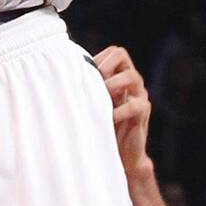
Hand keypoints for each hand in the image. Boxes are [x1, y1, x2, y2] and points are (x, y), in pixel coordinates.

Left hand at [95, 45, 152, 179]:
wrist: (121, 153)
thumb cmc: (102, 125)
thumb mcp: (94, 101)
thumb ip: (88, 87)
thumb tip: (61, 74)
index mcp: (120, 75)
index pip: (114, 52)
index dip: (99, 58)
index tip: (85, 72)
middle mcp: (132, 82)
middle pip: (122, 54)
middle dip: (105, 66)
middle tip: (95, 81)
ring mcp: (139, 95)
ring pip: (132, 76)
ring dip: (113, 84)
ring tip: (102, 97)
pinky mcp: (144, 112)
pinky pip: (136, 104)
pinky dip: (120, 110)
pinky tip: (109, 117)